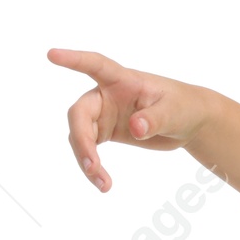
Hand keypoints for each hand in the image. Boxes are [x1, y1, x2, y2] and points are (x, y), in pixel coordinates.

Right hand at [48, 48, 213, 191]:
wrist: (188, 122)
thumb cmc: (182, 106)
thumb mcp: (174, 111)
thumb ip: (154, 118)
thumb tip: (135, 129)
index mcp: (122, 80)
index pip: (95, 65)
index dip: (73, 60)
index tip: (52, 55)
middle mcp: (106, 95)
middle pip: (80, 113)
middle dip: (81, 139)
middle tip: (92, 165)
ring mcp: (104, 114)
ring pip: (81, 135)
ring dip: (86, 160)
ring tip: (103, 184)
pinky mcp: (106, 132)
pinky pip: (90, 149)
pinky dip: (94, 167)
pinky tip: (103, 183)